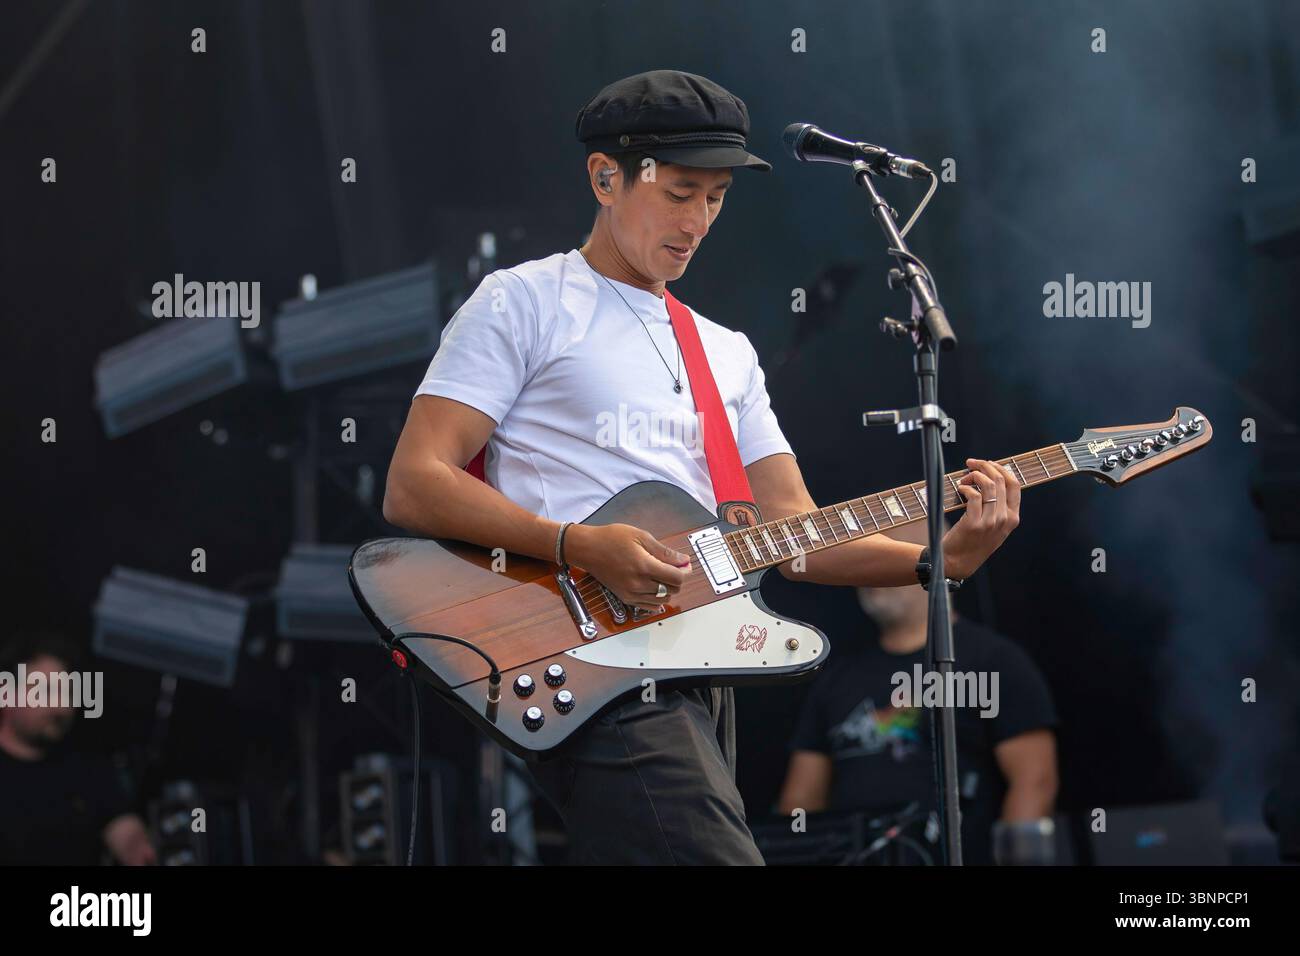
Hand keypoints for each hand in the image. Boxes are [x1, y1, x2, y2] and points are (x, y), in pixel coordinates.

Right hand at [564, 523, 691, 610]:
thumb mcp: (641, 536)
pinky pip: (650, 606)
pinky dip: (657, 599)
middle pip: (672, 590)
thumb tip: (682, 560)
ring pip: (663, 599)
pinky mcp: (626, 598)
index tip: (684, 564)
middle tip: (674, 567)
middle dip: (677, 579)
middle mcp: (638, 584)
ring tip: (663, 575)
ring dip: (668, 589)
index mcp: (644, 566)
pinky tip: (655, 586)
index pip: (676, 578)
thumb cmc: (610, 539)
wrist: (587, 549)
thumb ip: (664, 551)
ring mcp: (631, 593)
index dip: (685, 571)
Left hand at [942, 458, 1020, 578]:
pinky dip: (965, 487)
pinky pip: (973, 495)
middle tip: (971, 464)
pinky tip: (960, 488)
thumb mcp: (995, 526)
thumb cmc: (974, 541)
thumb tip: (991, 477)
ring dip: (973, 476)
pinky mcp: (974, 524)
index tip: (987, 463)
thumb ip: (998, 507)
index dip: (1001, 469)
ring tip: (964, 478)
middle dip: (984, 466)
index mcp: (1013, 518)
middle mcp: (1005, 519)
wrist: (959, 562)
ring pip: (988, 486)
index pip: (1015, 485)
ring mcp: (990, 522)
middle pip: (1000, 481)